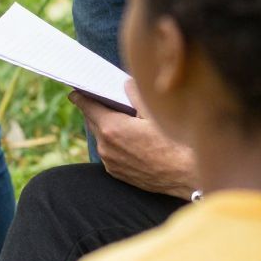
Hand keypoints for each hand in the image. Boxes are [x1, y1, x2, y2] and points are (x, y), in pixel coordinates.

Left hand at [68, 89, 195, 195]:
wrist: (186, 176)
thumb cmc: (173, 142)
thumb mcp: (155, 113)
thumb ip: (136, 95)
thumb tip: (126, 84)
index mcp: (111, 128)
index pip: (87, 107)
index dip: (81, 97)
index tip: (74, 92)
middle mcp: (105, 147)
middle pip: (93, 122)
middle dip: (95, 110)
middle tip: (100, 100)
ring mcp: (110, 162)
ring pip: (101, 138)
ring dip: (106, 127)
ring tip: (119, 118)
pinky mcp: (117, 173)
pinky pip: (109, 152)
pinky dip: (113, 143)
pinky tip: (128, 139)